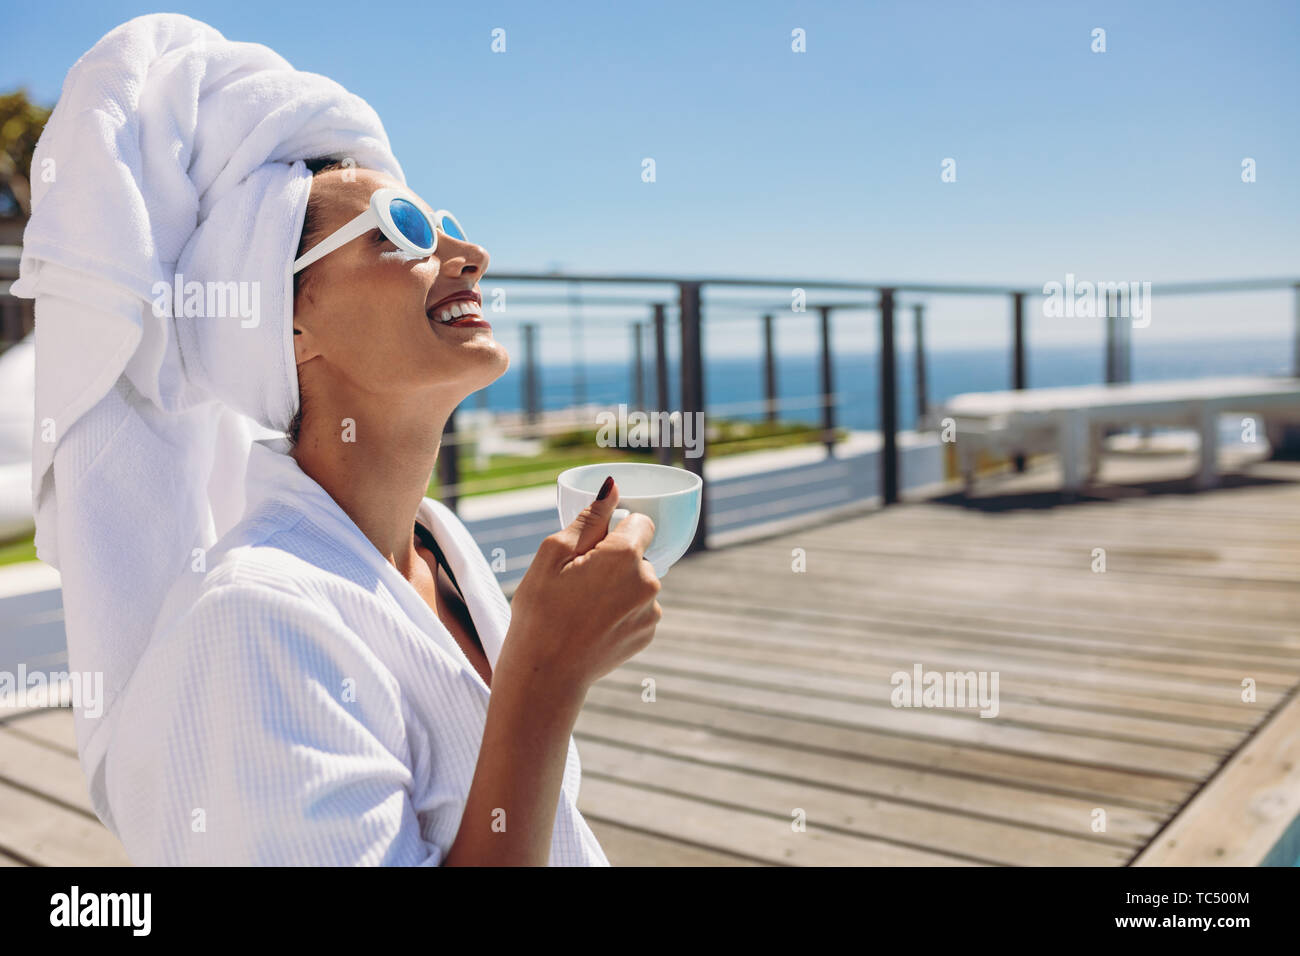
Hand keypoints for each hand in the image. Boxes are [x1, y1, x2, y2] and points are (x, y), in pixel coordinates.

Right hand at [500, 477, 661, 694]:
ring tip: (582, 608)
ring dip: (618, 586)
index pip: (640, 521)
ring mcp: (651, 611)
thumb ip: (589, 517)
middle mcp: (649, 581)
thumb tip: (613, 487)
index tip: (590, 549)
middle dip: (614, 559)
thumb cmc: (540, 611)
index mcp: (626, 556)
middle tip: (577, 582)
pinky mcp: (648, 634)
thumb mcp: (552, 554)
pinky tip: (592, 624)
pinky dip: (620, 610)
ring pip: (638, 582)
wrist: (545, 674)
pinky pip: (638, 608)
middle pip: (638, 553)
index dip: (615, 530)